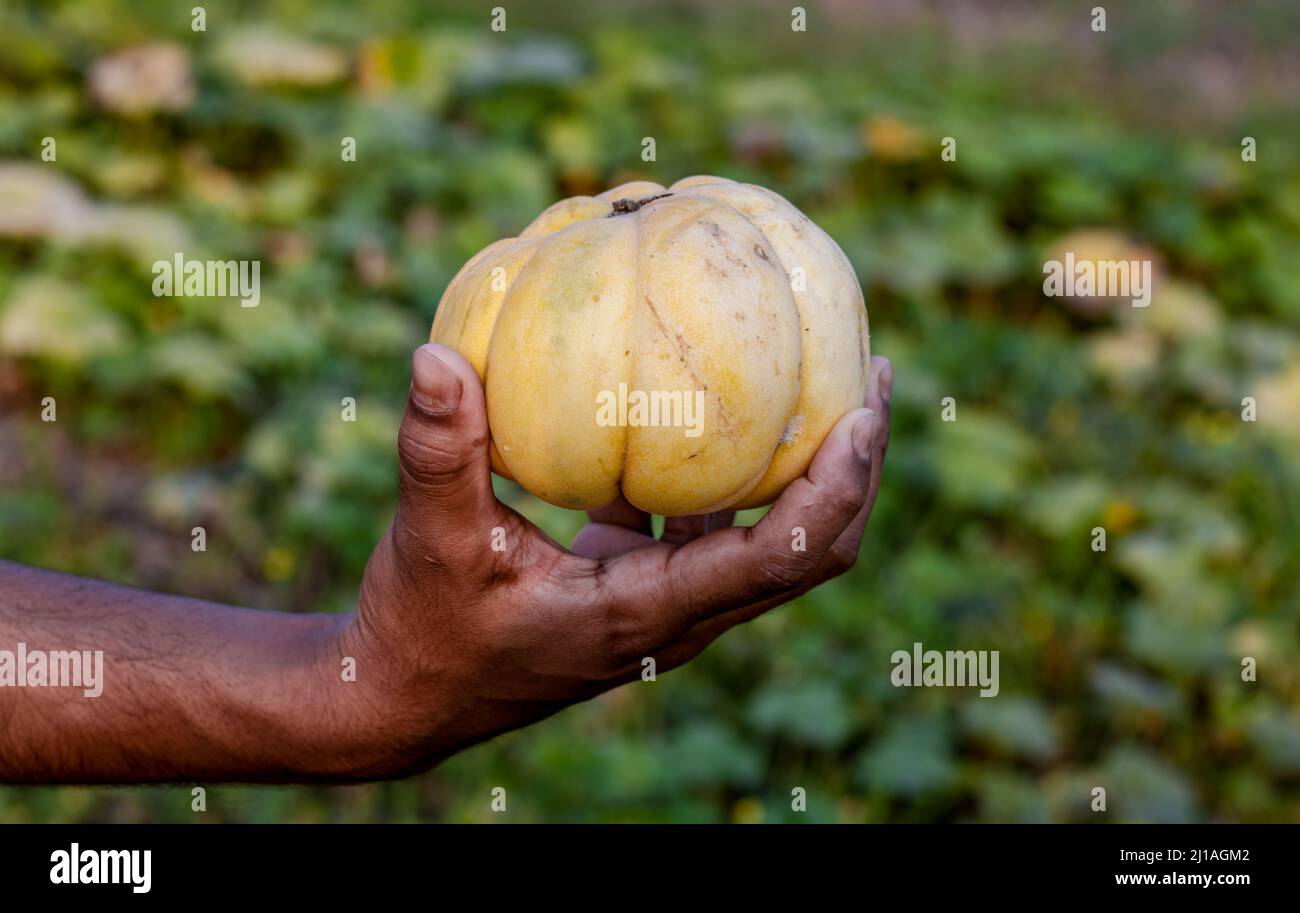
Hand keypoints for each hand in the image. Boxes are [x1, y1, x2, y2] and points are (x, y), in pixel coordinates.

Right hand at [336, 344, 892, 776]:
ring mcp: (664, 601)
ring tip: (829, 379)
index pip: (781, 559)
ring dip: (809, 472)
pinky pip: (710, 525)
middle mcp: (676, 615)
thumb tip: (436, 354)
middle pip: (809, 552)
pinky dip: (731, 473)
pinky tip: (713, 403)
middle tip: (875, 377)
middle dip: (855, 472)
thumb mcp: (430, 537)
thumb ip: (439, 449)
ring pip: (770, 541)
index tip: (868, 412)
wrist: (406, 697)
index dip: (838, 489)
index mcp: (646, 614)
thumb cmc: (421, 629)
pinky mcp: (639, 582)